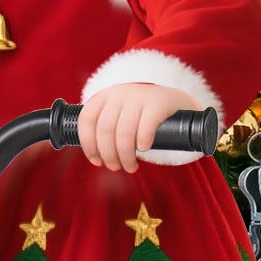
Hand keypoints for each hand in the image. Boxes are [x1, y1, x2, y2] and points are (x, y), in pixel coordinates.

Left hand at [78, 83, 200, 172]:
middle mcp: (119, 93)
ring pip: (124, 132)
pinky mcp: (158, 102)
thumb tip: (95, 158)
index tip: (96, 161)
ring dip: (125, 156)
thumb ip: (105, 129)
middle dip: (108, 155)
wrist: (174, 102)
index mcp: (104, 96)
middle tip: (115, 167)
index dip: (89, 145)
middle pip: (105, 130)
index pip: (86, 120)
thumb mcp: (119, 115)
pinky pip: (146, 126)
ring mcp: (139, 96)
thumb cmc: (141, 116)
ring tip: (130, 166)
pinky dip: (142, 141)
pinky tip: (143, 149)